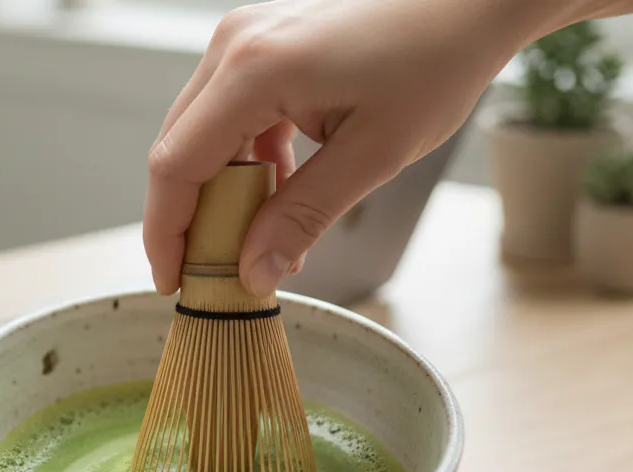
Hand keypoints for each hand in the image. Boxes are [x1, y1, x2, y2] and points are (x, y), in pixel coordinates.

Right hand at [143, 0, 548, 296]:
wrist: (467, 3)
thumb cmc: (434, 61)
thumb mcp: (371, 156)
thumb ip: (302, 217)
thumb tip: (252, 274)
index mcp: (254, 70)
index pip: (176, 165)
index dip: (165, 232)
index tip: (174, 282)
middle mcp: (233, 47)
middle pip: (179, 150)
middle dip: (190, 219)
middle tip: (214, 272)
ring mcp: (243, 41)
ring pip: (201, 136)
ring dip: (222, 193)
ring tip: (256, 243)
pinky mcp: (260, 46)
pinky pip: (230, 115)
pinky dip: (245, 162)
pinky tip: (277, 195)